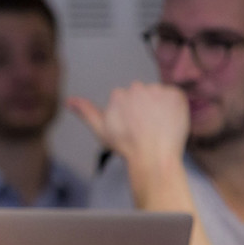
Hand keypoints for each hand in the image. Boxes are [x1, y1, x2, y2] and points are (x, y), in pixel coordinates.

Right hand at [67, 81, 188, 167]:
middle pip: (142, 94)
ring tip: (157, 127)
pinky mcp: (175, 95)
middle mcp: (137, 88)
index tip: (131, 128)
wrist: (153, 156)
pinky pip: (175, 96)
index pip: (126, 99)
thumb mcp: (100, 129)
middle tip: (144, 128)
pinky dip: (174, 107)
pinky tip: (168, 122)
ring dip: (159, 106)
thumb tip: (67, 101)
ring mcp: (158, 91)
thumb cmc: (125, 145)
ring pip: (158, 95)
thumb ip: (85, 111)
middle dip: (143, 107)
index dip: (129, 115)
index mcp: (118, 94)